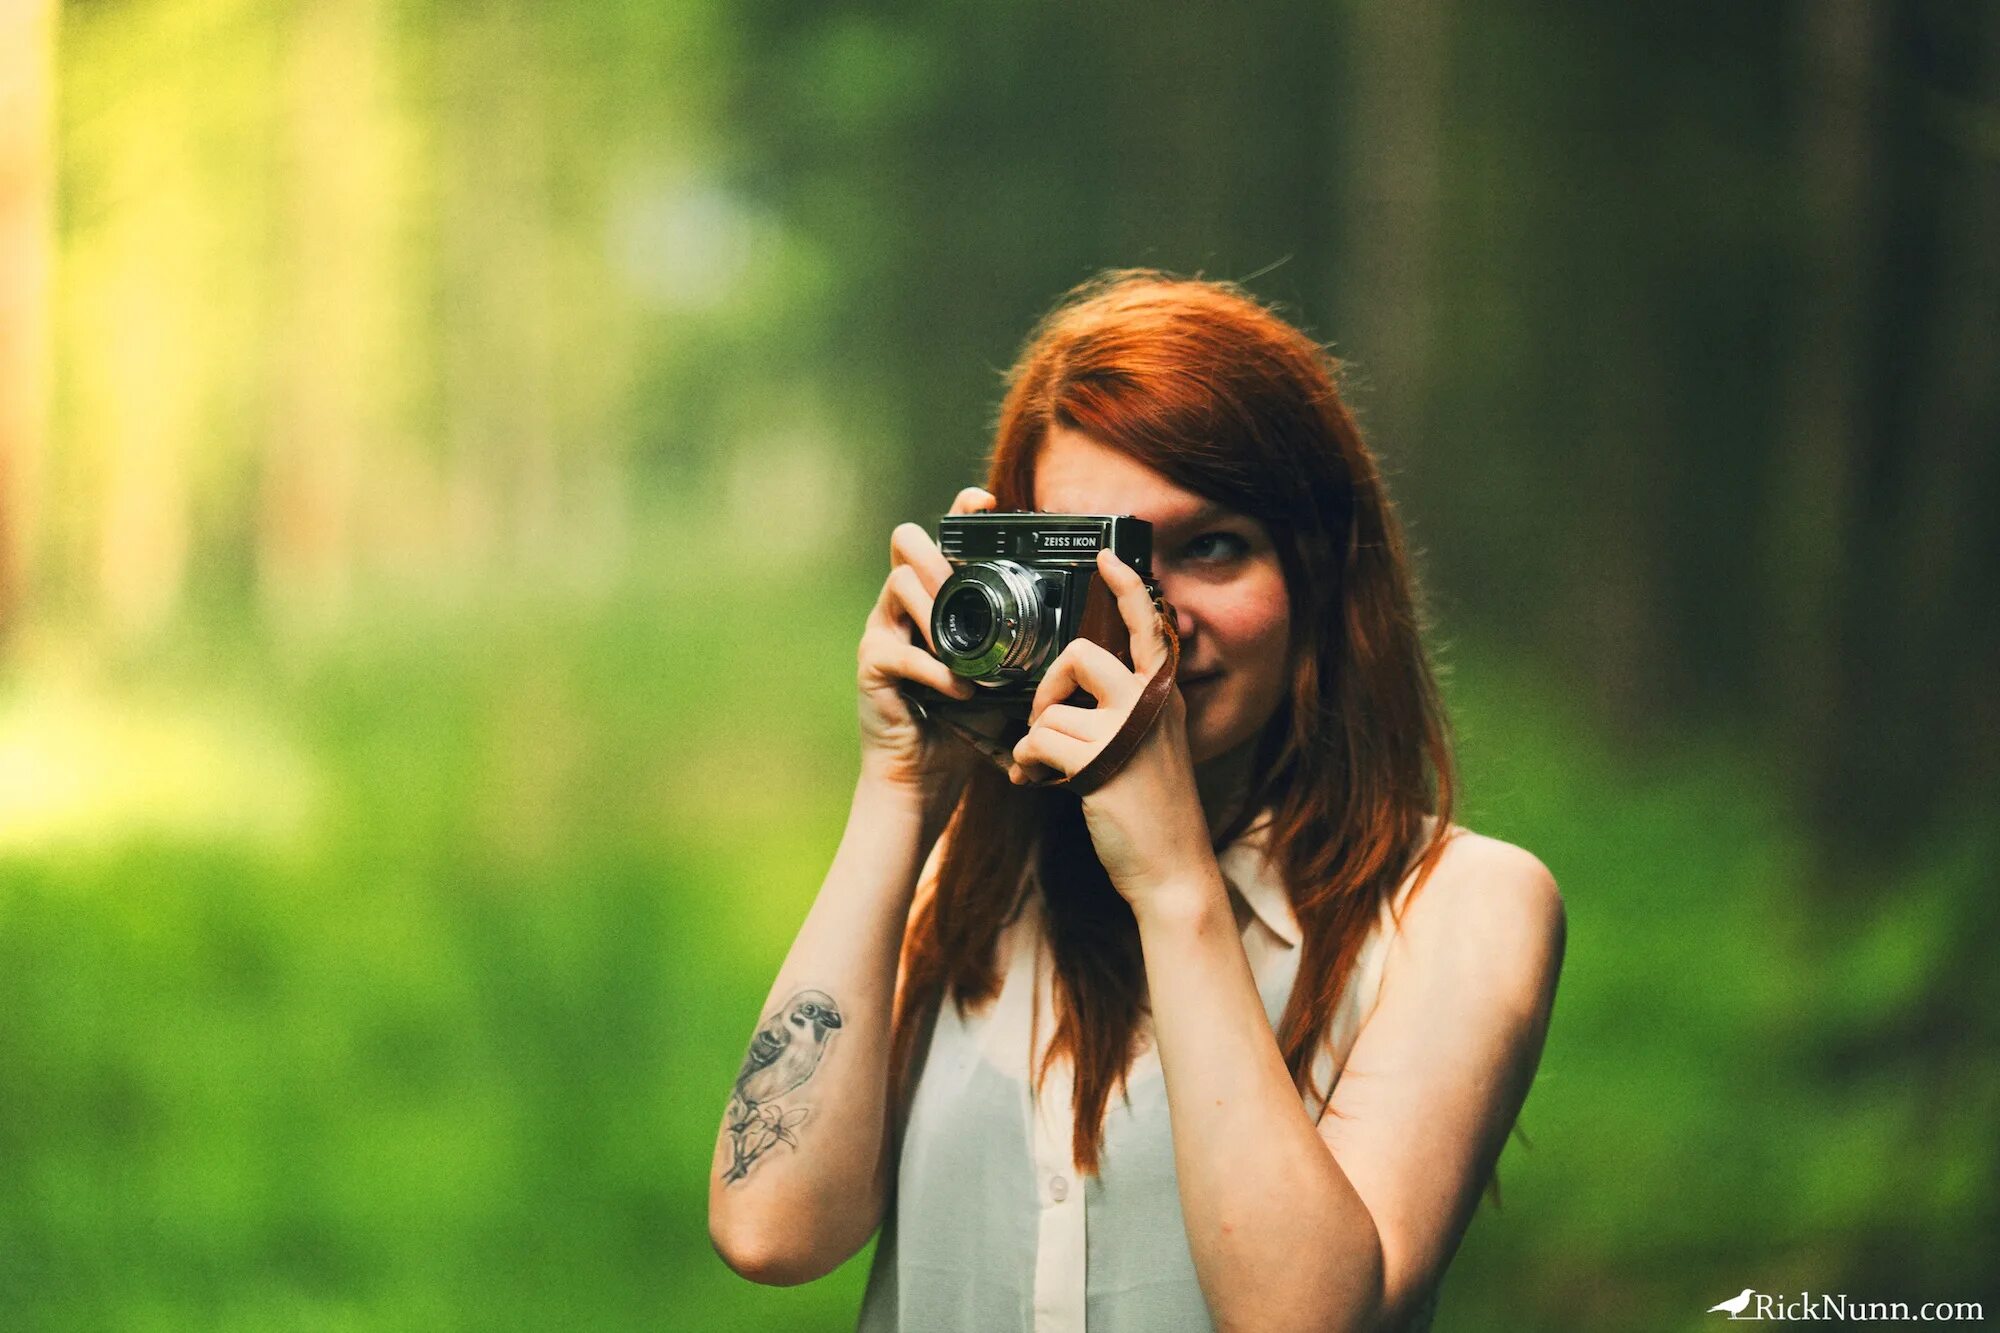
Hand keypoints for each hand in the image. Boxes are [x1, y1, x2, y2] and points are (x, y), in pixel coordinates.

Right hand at [856, 486, 995, 797]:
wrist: (924, 777)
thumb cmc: (962, 725)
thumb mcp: (1000, 679)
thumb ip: (1020, 650)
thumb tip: (1074, 631)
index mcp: (936, 601)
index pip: (941, 540)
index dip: (960, 513)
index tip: (986, 501)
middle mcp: (904, 607)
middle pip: (906, 543)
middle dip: (940, 558)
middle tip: (962, 589)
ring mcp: (883, 632)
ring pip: (900, 584)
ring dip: (936, 608)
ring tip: (962, 647)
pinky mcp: (873, 666)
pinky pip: (902, 652)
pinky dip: (936, 671)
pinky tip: (958, 692)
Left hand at [1007, 549, 1221, 913]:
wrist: (1171, 868)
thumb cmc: (1151, 810)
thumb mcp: (1148, 747)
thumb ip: (1120, 713)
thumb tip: (1067, 699)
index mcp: (1160, 695)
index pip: (1148, 626)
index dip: (1127, 587)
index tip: (1105, 556)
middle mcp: (1149, 704)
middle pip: (1081, 654)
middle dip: (1049, 685)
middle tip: (1047, 721)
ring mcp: (1128, 733)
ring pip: (1052, 708)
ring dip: (1037, 739)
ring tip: (1045, 767)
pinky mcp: (1102, 764)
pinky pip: (1040, 744)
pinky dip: (1029, 767)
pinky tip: (1039, 785)